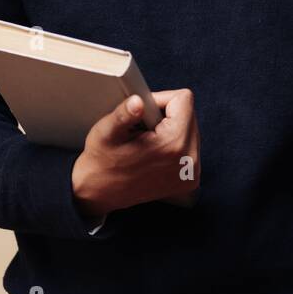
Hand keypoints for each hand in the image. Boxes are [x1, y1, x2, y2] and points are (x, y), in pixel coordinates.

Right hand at [72, 89, 200, 216]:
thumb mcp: (106, 132)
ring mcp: (191, 173)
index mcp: (173, 145)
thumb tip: (138, 102)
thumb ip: (124, 114)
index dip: (160, 99)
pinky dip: (173, 144)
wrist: (101, 194)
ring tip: (146, 142)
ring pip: (190, 129)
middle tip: (142, 129)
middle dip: (166, 115)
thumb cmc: (102, 162)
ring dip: (170, 129)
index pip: (184, 100)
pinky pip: (190, 146)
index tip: (143, 113)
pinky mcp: (190, 180)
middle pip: (189, 114)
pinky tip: (154, 153)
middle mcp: (189, 161)